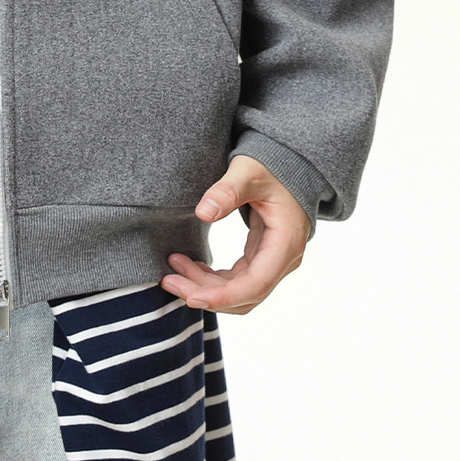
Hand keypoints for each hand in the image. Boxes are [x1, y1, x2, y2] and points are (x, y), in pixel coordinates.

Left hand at [160, 154, 309, 314]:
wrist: (290, 163)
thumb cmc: (271, 166)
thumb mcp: (248, 172)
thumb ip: (228, 190)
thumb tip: (202, 212)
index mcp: (285, 243)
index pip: (255, 285)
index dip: (223, 296)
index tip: (191, 297)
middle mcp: (283, 260)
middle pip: (244, 295)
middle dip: (205, 294)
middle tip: (169, 281)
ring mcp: (273, 261)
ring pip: (239, 291)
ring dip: (206, 288)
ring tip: (173, 272)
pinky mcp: (262, 257)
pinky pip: (237, 279)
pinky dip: (213, 279)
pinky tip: (190, 267)